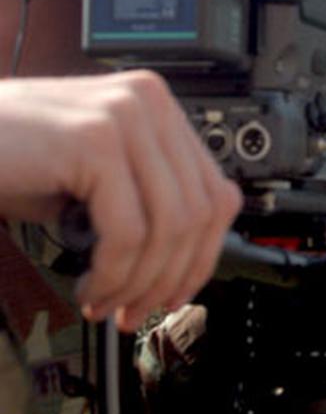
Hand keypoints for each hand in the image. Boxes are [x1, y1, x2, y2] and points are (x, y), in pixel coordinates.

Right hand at [0, 71, 241, 331]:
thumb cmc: (11, 160)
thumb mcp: (96, 178)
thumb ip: (146, 199)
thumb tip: (185, 262)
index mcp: (157, 108)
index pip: (216, 194)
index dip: (203, 256)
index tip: (179, 293)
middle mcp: (148, 103)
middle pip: (199, 214)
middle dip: (171, 277)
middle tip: (139, 310)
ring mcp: (124, 116)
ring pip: (168, 226)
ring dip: (139, 282)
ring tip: (107, 303)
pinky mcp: (94, 140)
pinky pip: (128, 231)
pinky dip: (113, 273)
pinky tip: (90, 286)